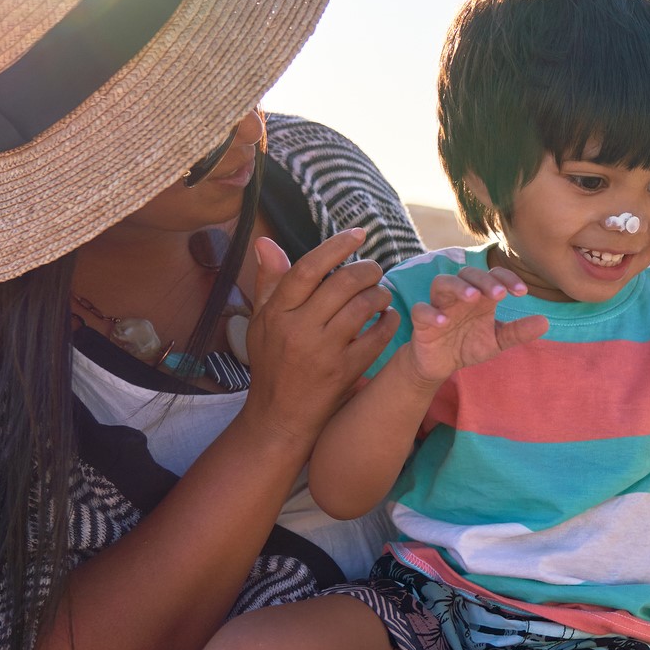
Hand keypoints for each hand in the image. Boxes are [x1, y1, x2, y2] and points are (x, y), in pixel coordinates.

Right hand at [237, 230, 398, 447]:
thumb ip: (269, 281)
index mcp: (276, 314)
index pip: (308, 269)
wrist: (280, 415)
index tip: (358, 234)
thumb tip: (266, 242)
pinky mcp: (345, 372)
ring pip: (363, 307)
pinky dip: (388, 322)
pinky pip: (377, 338)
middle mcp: (299, 330)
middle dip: (367, 269)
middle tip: (374, 269)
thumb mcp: (261, 321)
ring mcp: (324, 352)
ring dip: (380, 294)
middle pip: (342, 284)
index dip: (336, 247)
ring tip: (381, 293)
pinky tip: (389, 316)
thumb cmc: (271, 361)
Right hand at [391, 264, 548, 387]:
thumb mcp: (497, 340)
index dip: (507, 278)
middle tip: (500, 294)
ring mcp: (439, 306)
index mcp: (480, 296)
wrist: (439, 365)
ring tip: (473, 297)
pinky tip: (444, 321)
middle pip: (468, 274)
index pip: (493, 275)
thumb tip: (545, 322)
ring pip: (442, 283)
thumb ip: (518, 331)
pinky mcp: (421, 322)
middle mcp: (459, 296)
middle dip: (485, 281)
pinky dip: (431, 313)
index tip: (522, 292)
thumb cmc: (468, 345)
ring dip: (458, 287)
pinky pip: (421, 310)